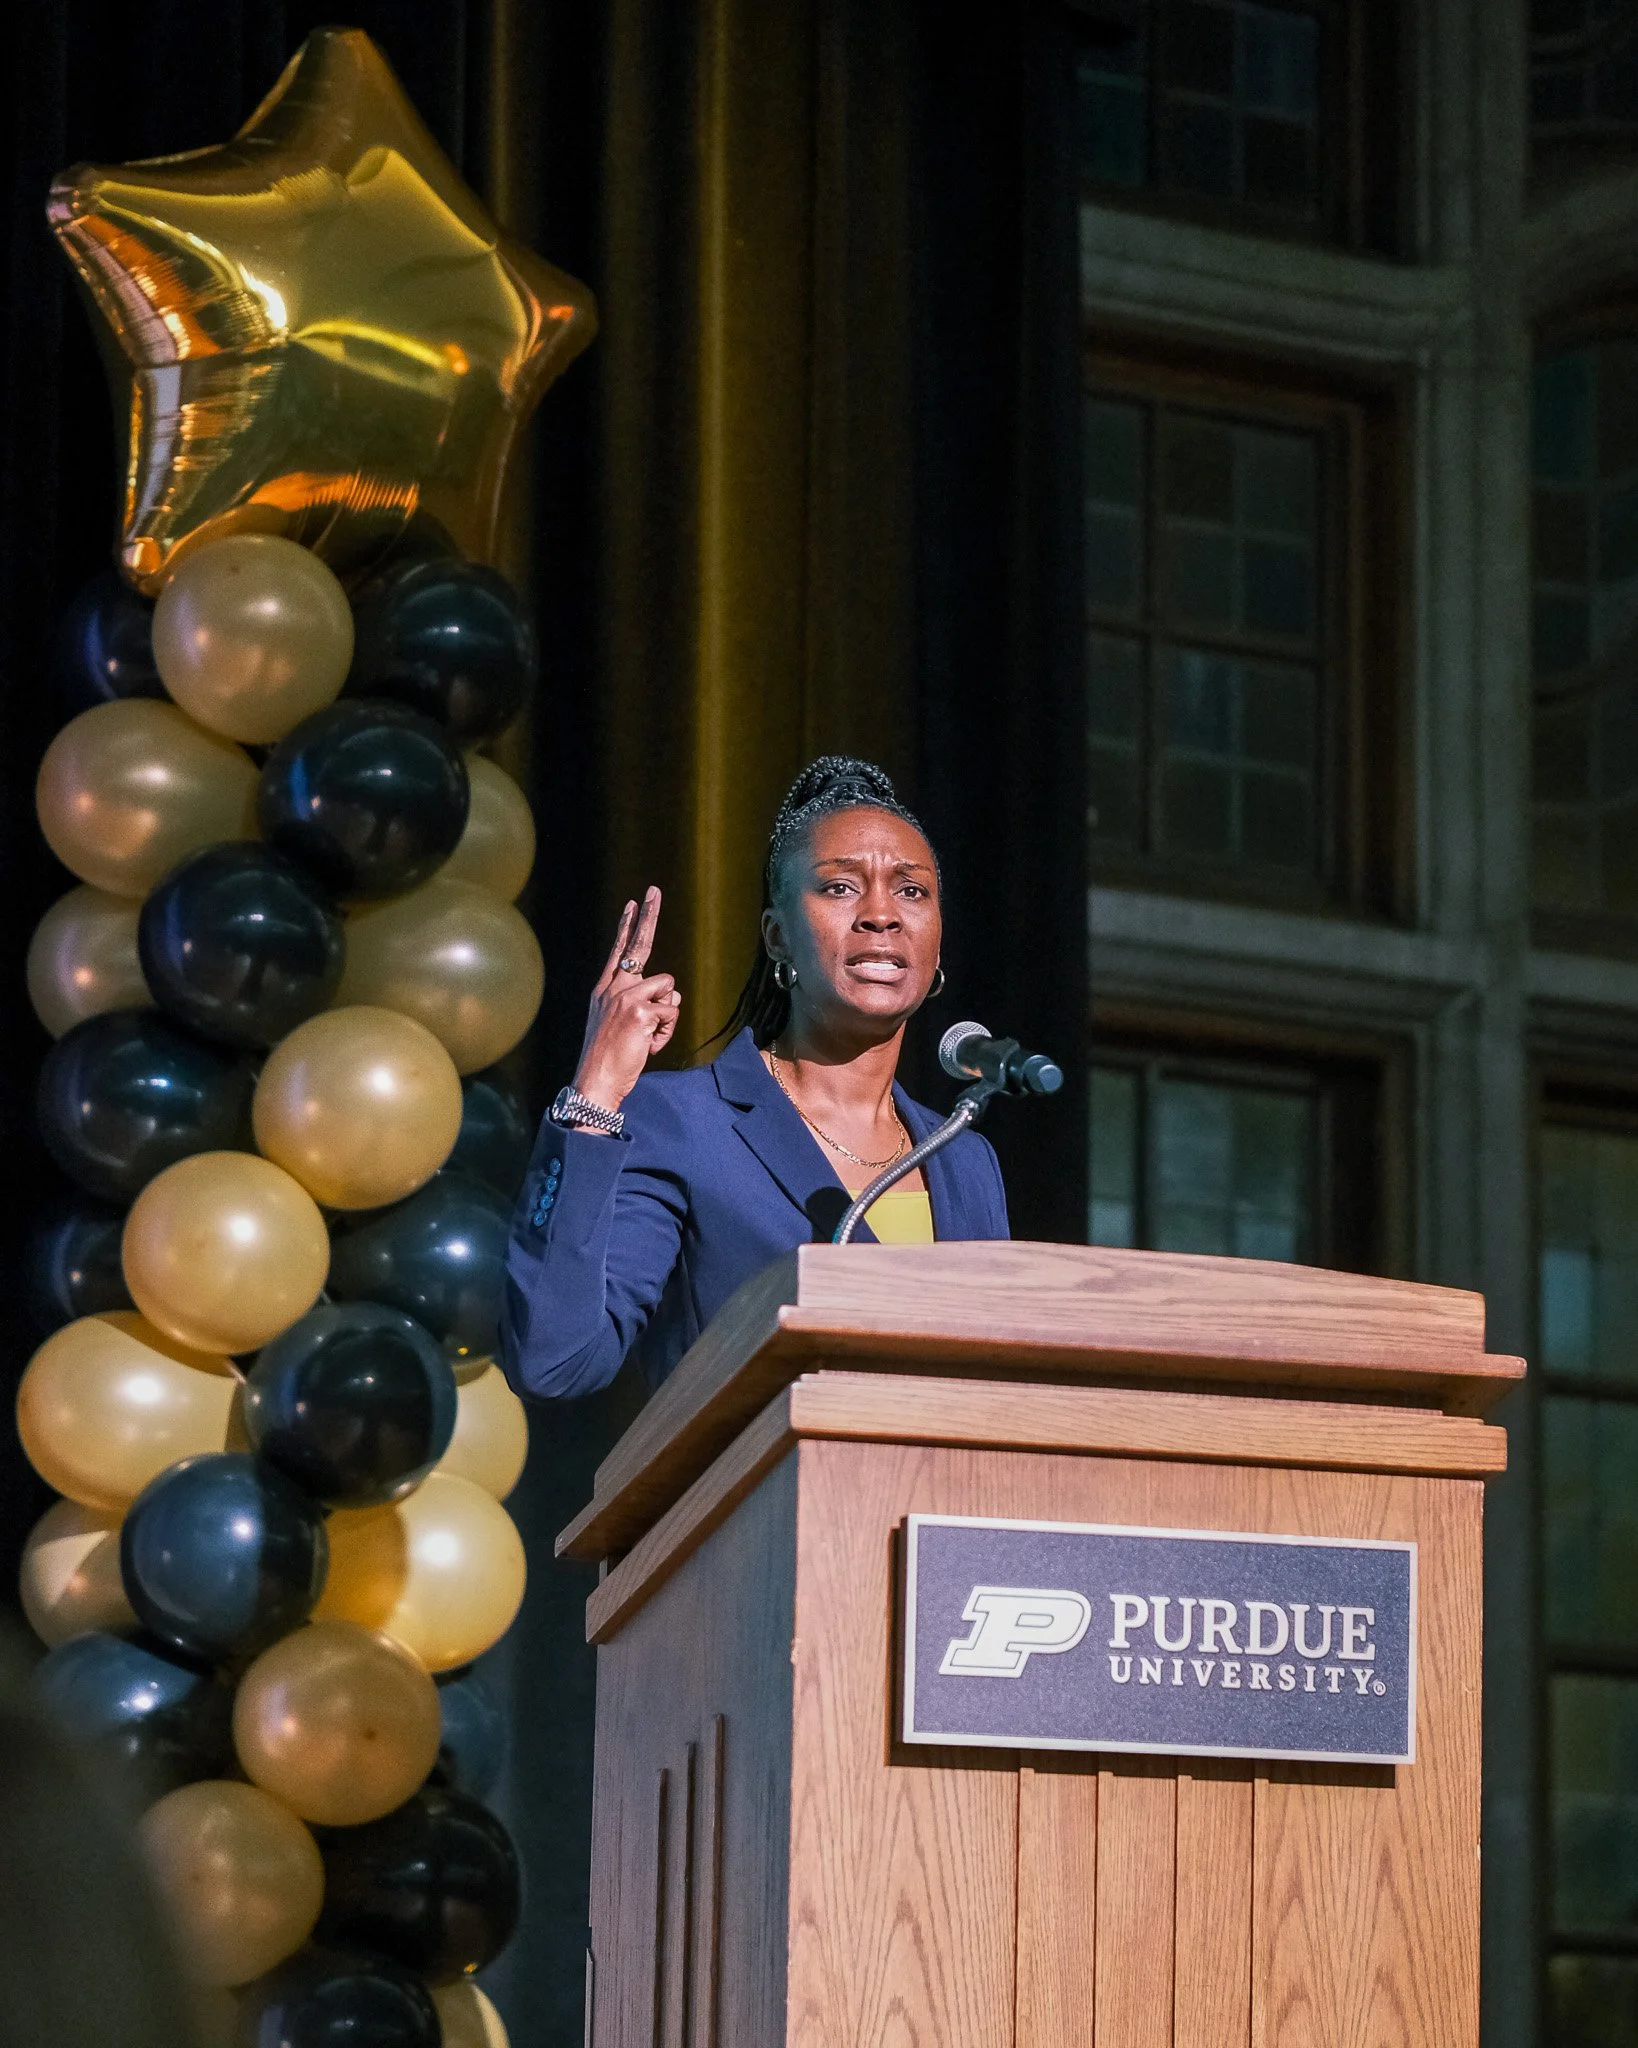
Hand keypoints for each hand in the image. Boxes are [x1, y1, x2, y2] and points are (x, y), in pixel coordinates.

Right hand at [573, 887, 680, 1113]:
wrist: (596, 1080)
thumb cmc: (609, 1058)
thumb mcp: (620, 1026)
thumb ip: (641, 1005)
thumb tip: (670, 994)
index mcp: (604, 990)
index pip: (618, 950)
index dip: (628, 926)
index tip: (634, 902)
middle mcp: (613, 988)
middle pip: (637, 945)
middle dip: (648, 916)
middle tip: (653, 890)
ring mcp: (626, 997)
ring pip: (668, 988)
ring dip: (667, 1016)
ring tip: (647, 1038)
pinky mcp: (641, 1011)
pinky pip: (672, 1012)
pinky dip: (667, 1033)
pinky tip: (649, 1046)